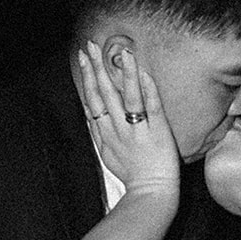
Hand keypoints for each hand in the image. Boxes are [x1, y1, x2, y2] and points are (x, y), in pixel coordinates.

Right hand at [80, 41, 179, 194]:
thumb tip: (93, 116)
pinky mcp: (156, 132)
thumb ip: (100, 134)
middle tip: (90, 46)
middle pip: (103, 94)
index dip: (87, 78)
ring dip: (121, 73)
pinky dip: (147, 90)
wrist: (150, 193)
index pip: (92, 101)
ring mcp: (137, 130)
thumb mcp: (108, 155)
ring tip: (119, 52)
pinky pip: (151, 107)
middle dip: (96, 68)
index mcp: (105, 134)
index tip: (84, 59)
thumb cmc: (133, 177)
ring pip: (126, 97)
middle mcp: (118, 129)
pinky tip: (143, 73)